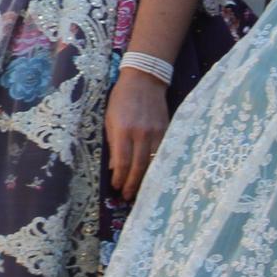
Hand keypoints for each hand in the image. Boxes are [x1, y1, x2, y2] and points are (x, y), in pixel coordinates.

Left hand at [105, 69, 171, 200]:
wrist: (144, 80)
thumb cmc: (121, 98)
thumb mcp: (110, 118)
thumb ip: (112, 142)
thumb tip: (114, 167)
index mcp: (123, 130)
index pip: (122, 161)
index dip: (120, 178)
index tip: (117, 188)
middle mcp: (140, 133)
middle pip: (138, 167)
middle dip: (133, 184)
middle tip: (128, 197)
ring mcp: (156, 133)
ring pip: (153, 164)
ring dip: (146, 180)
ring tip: (140, 192)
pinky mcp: (167, 132)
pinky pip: (163, 155)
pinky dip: (158, 167)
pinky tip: (154, 177)